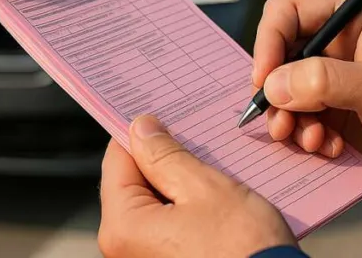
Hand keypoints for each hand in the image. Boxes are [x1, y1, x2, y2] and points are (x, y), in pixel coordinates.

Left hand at [98, 115, 296, 257]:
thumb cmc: (244, 250)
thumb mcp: (205, 188)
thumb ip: (166, 155)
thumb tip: (141, 130)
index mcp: (123, 226)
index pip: (117, 160)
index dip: (140, 134)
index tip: (162, 118)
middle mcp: (125, 248)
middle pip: (134, 183)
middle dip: (164, 160)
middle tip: (195, 143)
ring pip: (155, 203)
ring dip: (180, 184)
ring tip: (211, 171)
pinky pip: (169, 225)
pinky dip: (188, 208)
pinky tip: (215, 199)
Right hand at [253, 0, 361, 188]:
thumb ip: (327, 81)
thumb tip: (274, 86)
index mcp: (351, 17)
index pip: (288, 11)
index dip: (269, 41)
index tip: (265, 79)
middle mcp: (335, 44)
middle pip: (277, 54)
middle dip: (276, 91)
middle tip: (282, 122)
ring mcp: (330, 79)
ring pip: (282, 91)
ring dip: (289, 119)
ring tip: (311, 140)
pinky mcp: (329, 111)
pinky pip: (296, 119)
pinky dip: (304, 136)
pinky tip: (329, 148)